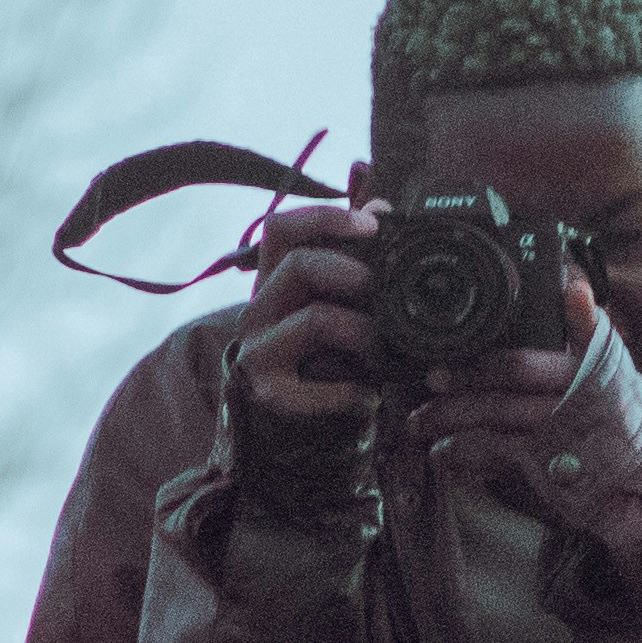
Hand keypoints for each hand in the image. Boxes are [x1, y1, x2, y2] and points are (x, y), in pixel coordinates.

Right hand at [233, 203, 385, 417]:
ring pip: (315, 319)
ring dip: (363, 332)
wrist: (290, 438)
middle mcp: (257, 311)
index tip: (373, 224)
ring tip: (384, 354)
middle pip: (296, 264)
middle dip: (348, 269)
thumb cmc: (319, 364)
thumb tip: (377, 204)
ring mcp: (258, 352)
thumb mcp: (331, 305)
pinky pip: (319, 385)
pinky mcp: (270, 394)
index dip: (326, 216)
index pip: (281, 228)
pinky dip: (353, 391)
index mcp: (272, 283)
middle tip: (378, 286)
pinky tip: (367, 399)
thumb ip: (350, 258)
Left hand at [405, 271, 641, 503]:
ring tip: (419, 428)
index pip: (519, 366)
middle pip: (497, 400)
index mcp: (577, 373)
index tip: (439, 370)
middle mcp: (563, 406)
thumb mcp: (615, 362)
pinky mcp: (547, 469)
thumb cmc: (622, 409)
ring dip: (451, 431)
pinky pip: (500, 462)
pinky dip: (469, 460)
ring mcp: (554, 441)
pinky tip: (444, 459)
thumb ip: (589, 327)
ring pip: (492, 432)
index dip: (476, 368)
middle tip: (421, 398)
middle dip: (453, 400)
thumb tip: (575, 287)